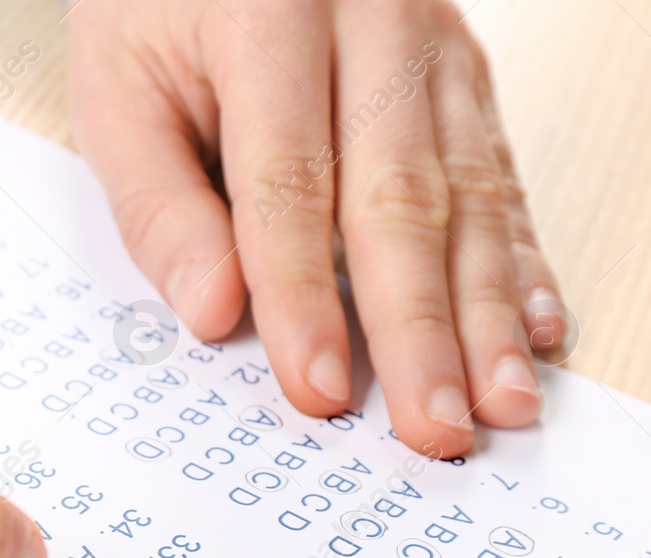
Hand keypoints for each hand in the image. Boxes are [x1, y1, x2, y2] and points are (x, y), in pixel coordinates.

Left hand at [70, 0, 565, 455]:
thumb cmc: (158, 9)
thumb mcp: (115, 88)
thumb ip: (157, 202)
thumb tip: (214, 312)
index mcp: (268, 12)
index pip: (289, 179)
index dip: (306, 293)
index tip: (318, 385)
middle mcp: (370, 19)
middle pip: (400, 195)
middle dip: (418, 326)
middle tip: (433, 424)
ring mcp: (432, 43)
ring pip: (469, 191)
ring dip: (486, 310)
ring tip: (499, 402)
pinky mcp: (463, 73)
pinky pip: (500, 173)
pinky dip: (520, 260)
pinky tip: (535, 329)